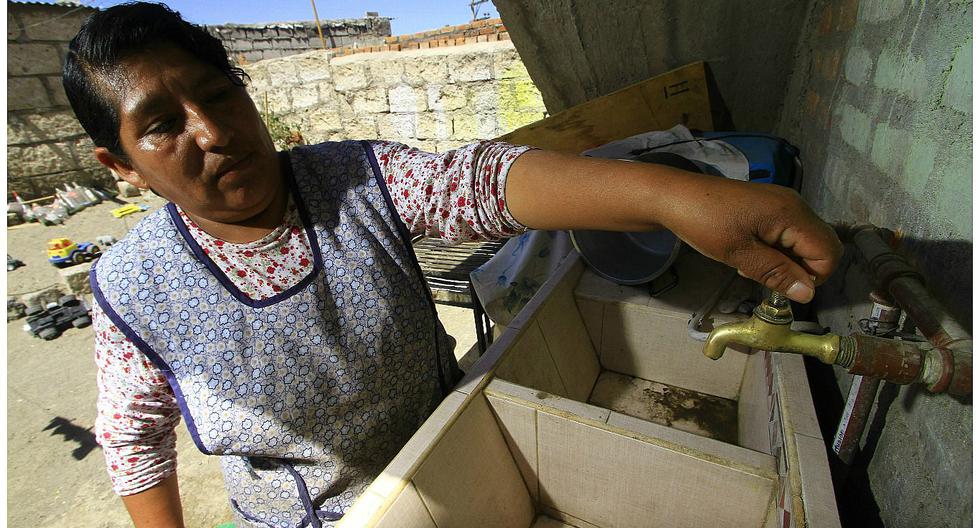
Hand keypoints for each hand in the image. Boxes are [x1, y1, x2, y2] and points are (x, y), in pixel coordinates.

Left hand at [659, 175, 841, 302]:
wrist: (675, 197)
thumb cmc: (704, 223)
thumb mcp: (739, 255)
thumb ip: (777, 273)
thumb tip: (809, 293)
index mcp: (792, 213)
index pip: (828, 252)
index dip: (813, 276)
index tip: (781, 285)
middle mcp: (795, 204)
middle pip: (821, 246)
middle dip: (801, 269)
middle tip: (765, 275)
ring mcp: (783, 203)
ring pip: (804, 242)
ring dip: (785, 261)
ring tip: (750, 264)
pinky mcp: (770, 206)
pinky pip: (788, 233)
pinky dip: (776, 249)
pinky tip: (749, 253)